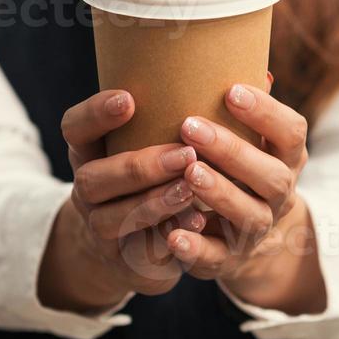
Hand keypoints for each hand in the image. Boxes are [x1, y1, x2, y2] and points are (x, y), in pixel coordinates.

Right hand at [36, 90, 206, 312]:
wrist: (136, 241)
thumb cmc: (157, 174)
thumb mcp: (155, 141)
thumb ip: (187, 112)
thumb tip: (264, 78)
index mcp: (90, 150)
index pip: (74, 127)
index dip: (95, 114)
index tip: (130, 99)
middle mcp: (88, 188)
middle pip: (93, 179)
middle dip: (142, 166)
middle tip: (187, 153)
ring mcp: (101, 228)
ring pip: (114, 220)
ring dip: (156, 202)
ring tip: (193, 187)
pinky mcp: (124, 261)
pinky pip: (141, 253)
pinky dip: (170, 240)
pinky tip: (198, 225)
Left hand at [165, 83, 325, 315]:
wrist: (244, 236)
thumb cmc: (239, 168)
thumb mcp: (250, 137)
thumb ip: (245, 107)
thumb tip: (252, 64)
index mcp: (286, 157)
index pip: (291, 132)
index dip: (266, 113)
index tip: (231, 90)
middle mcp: (278, 194)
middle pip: (270, 176)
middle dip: (233, 150)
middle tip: (190, 125)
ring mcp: (256, 229)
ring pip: (248, 215)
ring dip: (219, 193)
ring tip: (188, 171)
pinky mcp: (229, 259)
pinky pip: (216, 258)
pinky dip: (195, 247)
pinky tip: (171, 233)